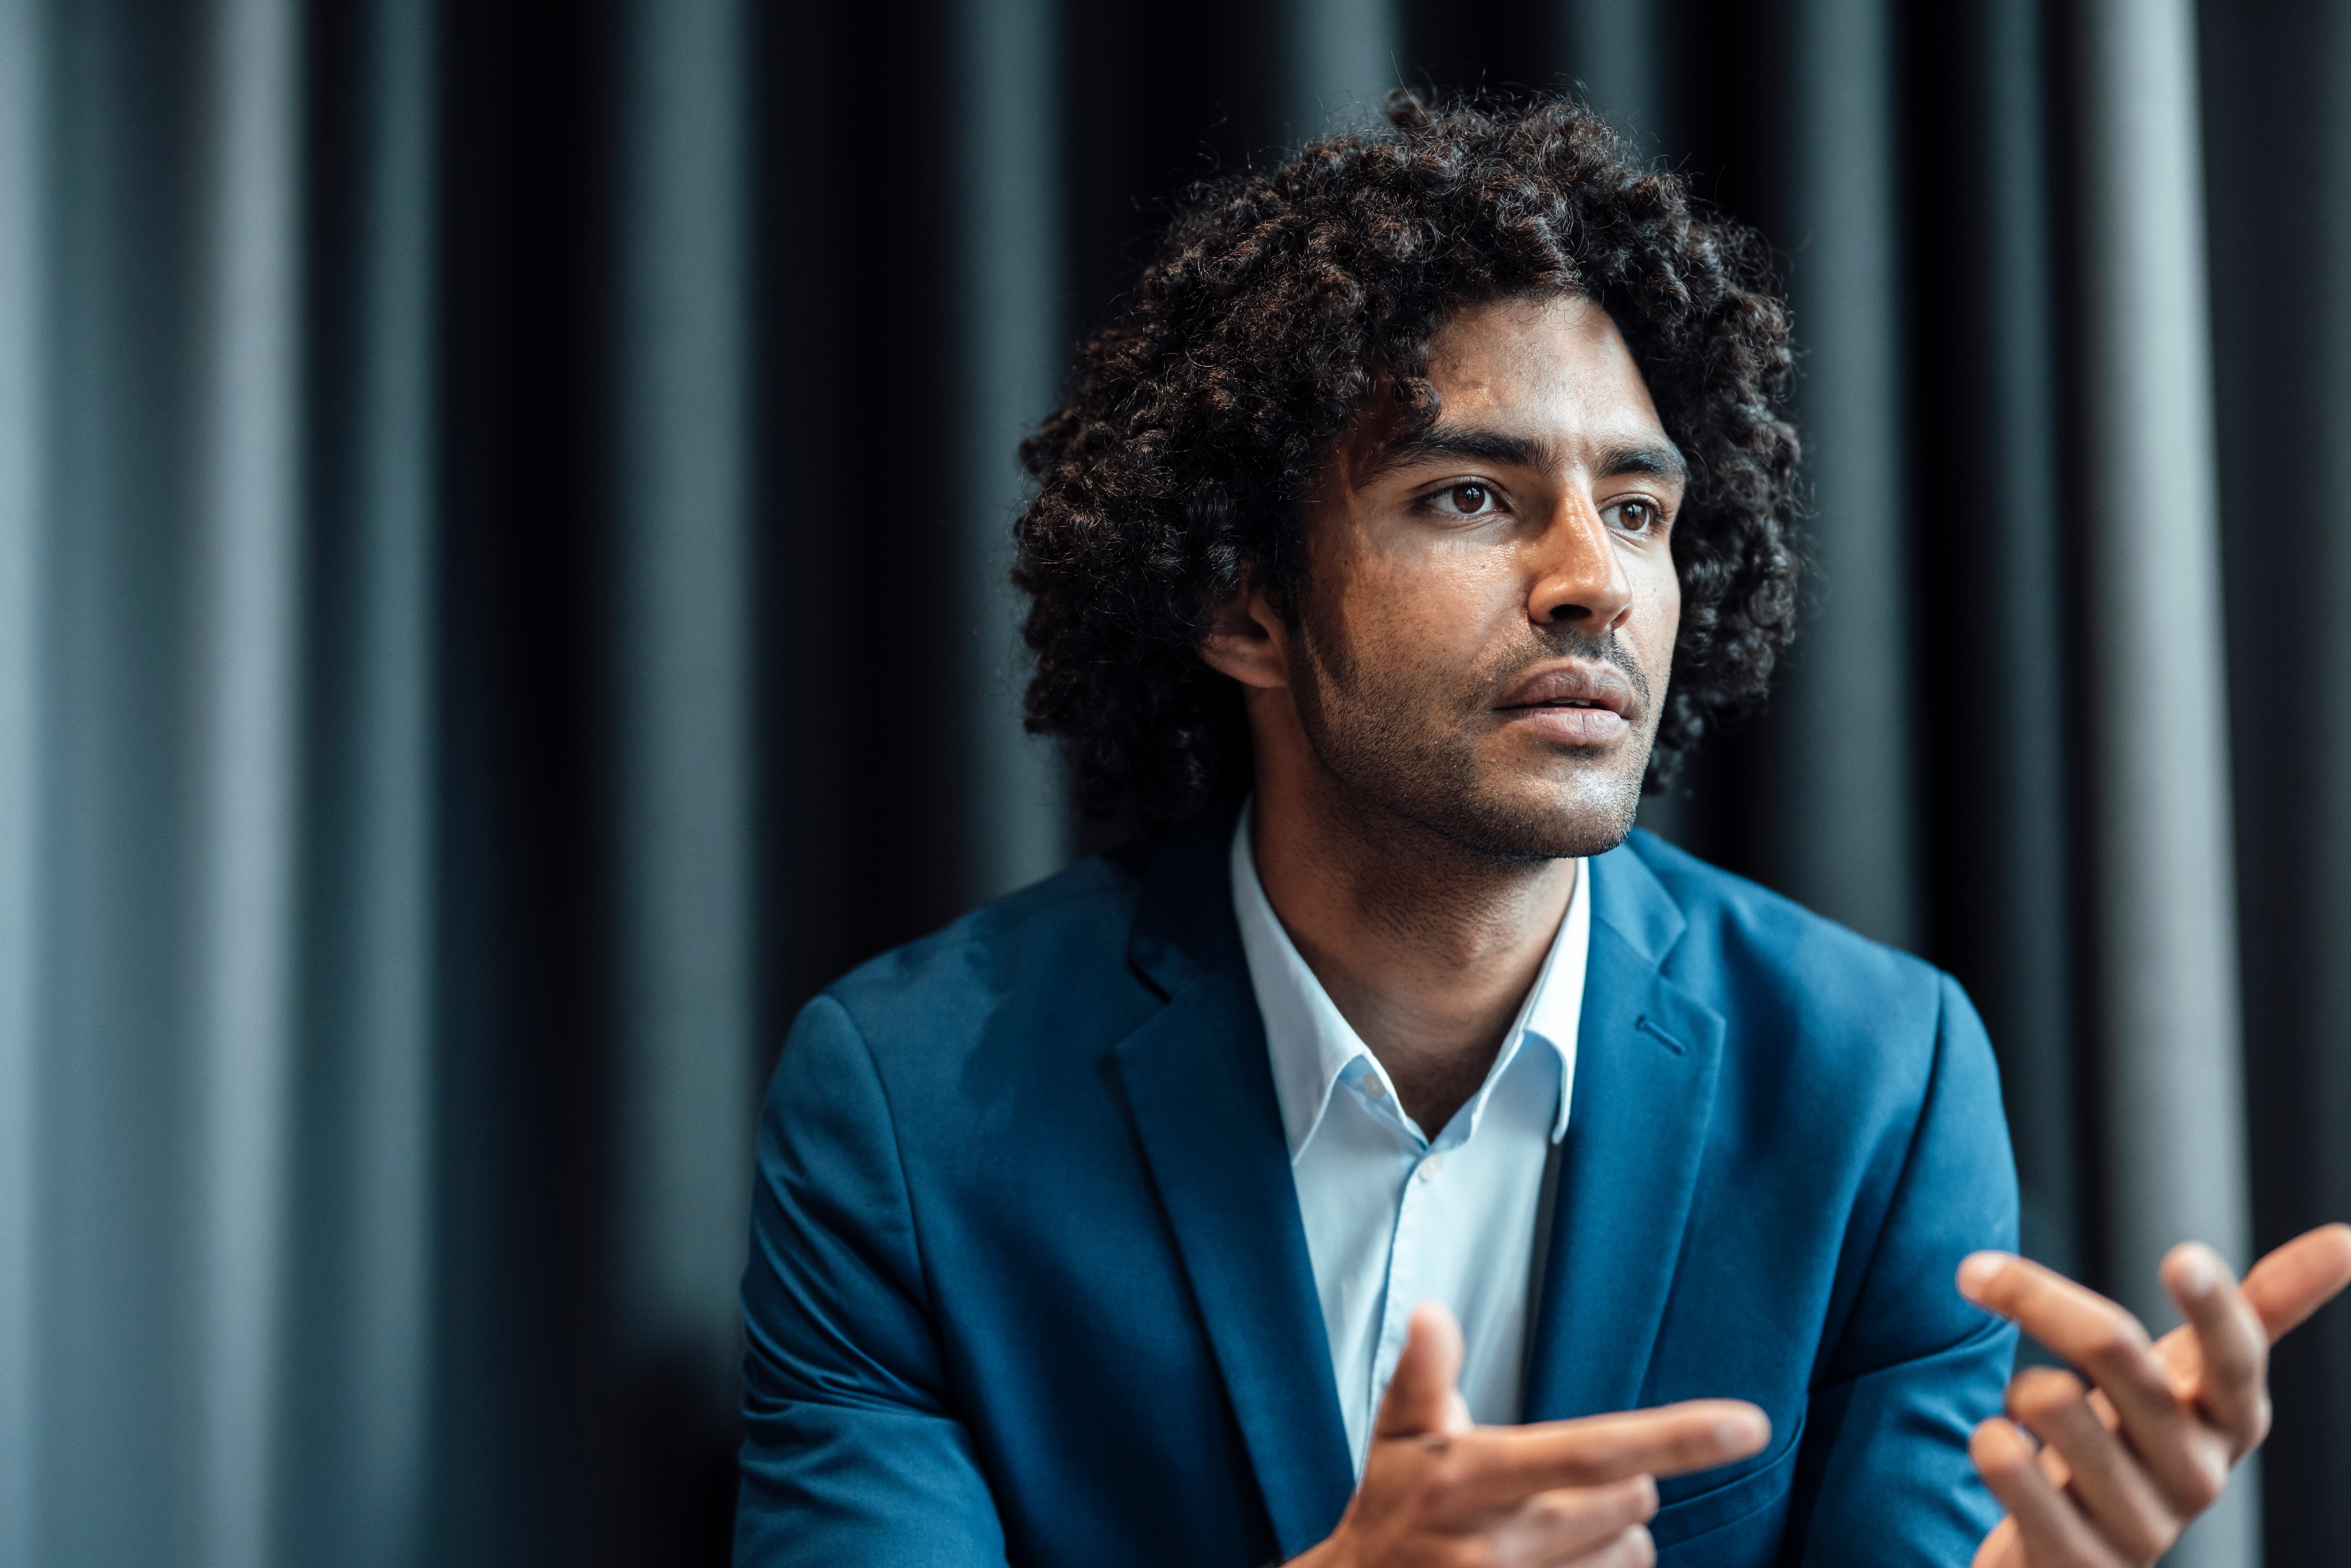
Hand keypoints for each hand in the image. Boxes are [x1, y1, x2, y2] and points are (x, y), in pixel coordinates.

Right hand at [1290, 1303, 1768, 1567]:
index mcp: (1473, 1479)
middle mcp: (1504, 1544)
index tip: (1751, 1425)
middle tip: (1563, 1484)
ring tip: (1556, 1532)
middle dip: (1618, 1484)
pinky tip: (1566, 1561)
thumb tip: (1433, 1315)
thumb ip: (1419, 1375)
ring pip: (1633, 1554)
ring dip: (1613, 1539)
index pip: (1591, 1451)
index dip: (1675, 1436)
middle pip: (1631, 1501)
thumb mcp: (1394, 1438)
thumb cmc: (1392, 1511)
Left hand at [1959, 1222, 2350, 1566]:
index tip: (2182, 1258)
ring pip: (2058, 1405)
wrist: (2078, 1550)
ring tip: (2024, 1405)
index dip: (2213, 1309)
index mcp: (2228, 1418)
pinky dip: (1997, 1451)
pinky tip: (1994, 1442)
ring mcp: (2143, 1525)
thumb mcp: (2193, 1374)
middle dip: (2037, 1298)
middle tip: (1974, 1271)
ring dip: (2020, 1388)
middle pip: (2115, 1350)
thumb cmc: (2140, 1439)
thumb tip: (2350, 1238)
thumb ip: (2265, 1307)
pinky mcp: (2084, 1565)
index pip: (2233, 1357)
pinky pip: (2024, 1485)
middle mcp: (2198, 1475)